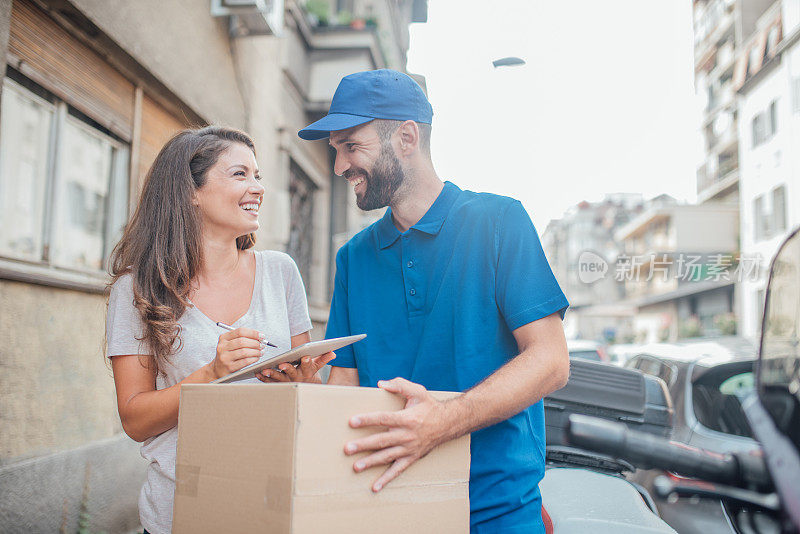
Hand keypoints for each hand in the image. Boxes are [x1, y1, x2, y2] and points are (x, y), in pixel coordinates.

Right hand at [208, 327, 263, 379]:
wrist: (217, 369)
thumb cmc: (228, 355)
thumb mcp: (230, 344)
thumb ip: (243, 338)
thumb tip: (260, 337)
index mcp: (223, 338)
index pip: (240, 331)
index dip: (253, 333)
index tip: (262, 336)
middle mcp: (222, 347)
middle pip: (243, 341)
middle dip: (255, 343)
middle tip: (262, 345)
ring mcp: (225, 357)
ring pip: (244, 352)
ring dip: (256, 351)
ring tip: (261, 352)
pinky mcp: (229, 367)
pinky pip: (245, 361)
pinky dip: (253, 359)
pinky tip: (256, 358)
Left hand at [255, 351, 335, 383]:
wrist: (303, 387)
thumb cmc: (308, 371)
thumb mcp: (317, 365)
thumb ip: (323, 358)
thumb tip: (333, 352)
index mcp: (306, 372)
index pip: (307, 366)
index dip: (307, 362)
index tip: (306, 357)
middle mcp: (296, 378)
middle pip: (291, 373)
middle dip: (287, 368)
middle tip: (281, 364)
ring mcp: (286, 382)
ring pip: (278, 379)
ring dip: (271, 374)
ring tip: (264, 370)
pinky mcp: (277, 384)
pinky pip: (269, 382)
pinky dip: (263, 378)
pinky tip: (257, 373)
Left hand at [344, 377, 448, 491]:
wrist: (448, 423)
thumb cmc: (429, 406)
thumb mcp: (418, 391)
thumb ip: (399, 385)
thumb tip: (381, 384)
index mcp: (406, 418)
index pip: (383, 419)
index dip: (367, 420)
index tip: (352, 421)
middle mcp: (407, 435)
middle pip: (382, 440)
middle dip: (364, 445)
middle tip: (347, 448)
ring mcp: (409, 449)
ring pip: (387, 456)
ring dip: (371, 462)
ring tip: (355, 466)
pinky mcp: (411, 458)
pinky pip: (398, 470)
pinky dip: (386, 479)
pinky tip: (375, 487)